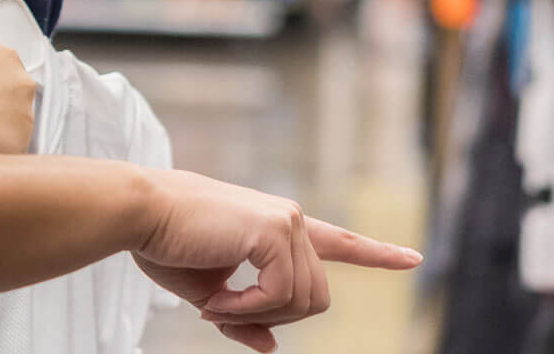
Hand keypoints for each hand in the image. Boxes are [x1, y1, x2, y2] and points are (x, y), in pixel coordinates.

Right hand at [130, 169, 421, 352]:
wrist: (139, 214)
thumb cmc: (166, 244)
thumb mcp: (209, 292)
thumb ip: (245, 316)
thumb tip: (271, 346)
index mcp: (278, 229)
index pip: (338, 242)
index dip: (376, 254)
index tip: (413, 259)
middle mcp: (289, 220)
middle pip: (316, 298)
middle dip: (273, 318)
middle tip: (222, 314)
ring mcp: (285, 222)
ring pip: (302, 301)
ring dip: (256, 315)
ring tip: (213, 305)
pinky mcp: (273, 230)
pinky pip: (280, 295)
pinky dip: (247, 310)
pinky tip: (216, 301)